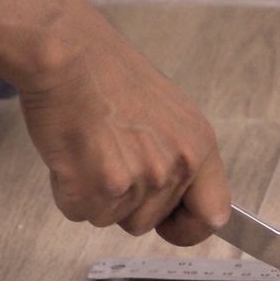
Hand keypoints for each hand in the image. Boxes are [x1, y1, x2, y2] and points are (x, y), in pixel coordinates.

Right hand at [17, 21, 230, 245]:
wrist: (68, 53)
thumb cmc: (109, 77)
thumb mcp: (170, 114)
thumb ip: (180, 157)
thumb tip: (191, 204)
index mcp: (199, 148)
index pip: (213, 214)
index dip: (188, 228)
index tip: (171, 226)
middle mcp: (175, 166)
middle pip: (146, 222)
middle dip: (122, 200)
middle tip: (107, 155)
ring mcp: (139, 178)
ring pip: (108, 219)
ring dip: (92, 194)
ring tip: (88, 148)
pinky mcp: (99, 185)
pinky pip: (78, 211)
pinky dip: (66, 191)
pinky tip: (69, 154)